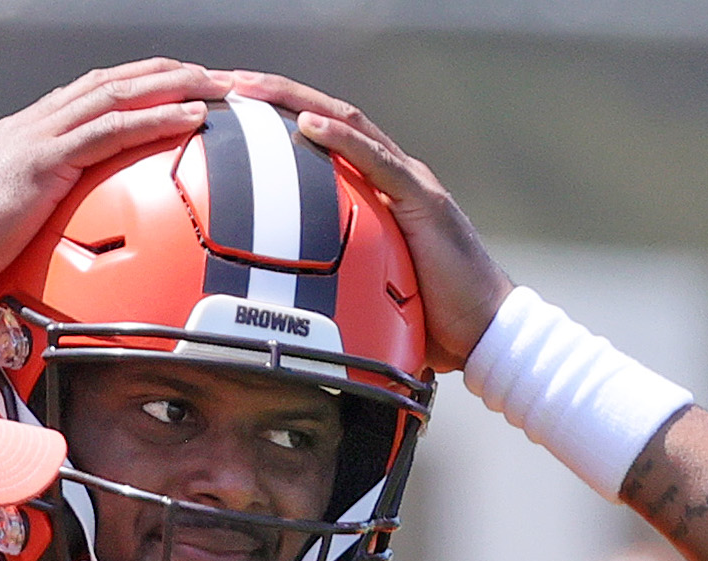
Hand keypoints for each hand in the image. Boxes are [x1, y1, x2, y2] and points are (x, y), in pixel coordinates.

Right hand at [0, 60, 230, 297]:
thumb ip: (12, 220)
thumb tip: (25, 236)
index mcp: (16, 139)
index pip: (83, 102)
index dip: (127, 90)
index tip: (166, 91)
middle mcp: (29, 126)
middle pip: (109, 85)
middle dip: (163, 75)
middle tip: (210, 76)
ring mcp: (36, 139)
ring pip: (117, 93)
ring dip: (173, 84)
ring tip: (216, 84)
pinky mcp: (42, 163)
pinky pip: (111, 131)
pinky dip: (156, 120)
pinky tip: (192, 117)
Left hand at [228, 70, 513, 372]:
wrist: (483, 331)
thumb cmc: (428, 319)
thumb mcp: (361, 292)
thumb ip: (326, 281)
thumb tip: (277, 310)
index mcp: (377, 189)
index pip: (320, 136)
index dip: (276, 116)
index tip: (229, 110)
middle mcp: (392, 173)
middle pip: (325, 115)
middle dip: (273, 94)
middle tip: (224, 82)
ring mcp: (408, 181)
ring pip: (345, 122)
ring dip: (293, 101)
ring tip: (248, 87)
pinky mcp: (421, 199)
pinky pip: (375, 160)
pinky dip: (339, 138)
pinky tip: (306, 124)